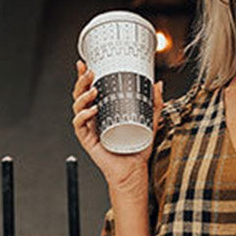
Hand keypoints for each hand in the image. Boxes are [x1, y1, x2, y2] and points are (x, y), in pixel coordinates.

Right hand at [71, 60, 163, 194]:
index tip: (85, 64)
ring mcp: (89, 128)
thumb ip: (154, 103)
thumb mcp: (149, 121)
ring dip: (83, 96)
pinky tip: (92, 111)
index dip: (84, 77)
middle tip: (91, 73)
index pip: (89, 90)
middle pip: (80, 95)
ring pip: (77, 107)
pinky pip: (79, 125)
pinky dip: (83, 116)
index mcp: (103, 111)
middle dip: (82, 81)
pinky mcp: (88, 140)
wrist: (134, 170)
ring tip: (94, 91)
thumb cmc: (137, 148)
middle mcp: (93, 118)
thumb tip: (158, 84)